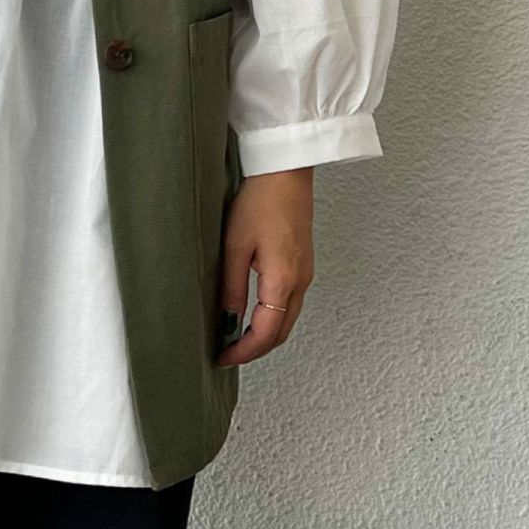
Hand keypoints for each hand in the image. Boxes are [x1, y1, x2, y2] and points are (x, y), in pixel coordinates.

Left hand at [216, 166, 313, 366]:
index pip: (266, 333)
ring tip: (235, 336)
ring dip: (265, 335)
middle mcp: (300, 281)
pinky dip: (274, 317)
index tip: (222, 357)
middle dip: (255, 349)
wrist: (285, 171)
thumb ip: (232, 287)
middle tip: (227, 353)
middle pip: (281, 332)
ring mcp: (305, 273)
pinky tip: (254, 313)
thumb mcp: (235, 245)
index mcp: (283, 279)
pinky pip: (291, 303)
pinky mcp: (303, 263)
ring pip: (288, 319)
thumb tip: (228, 321)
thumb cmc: (261, 200)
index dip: (244, 351)